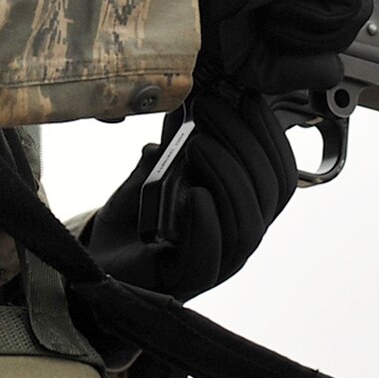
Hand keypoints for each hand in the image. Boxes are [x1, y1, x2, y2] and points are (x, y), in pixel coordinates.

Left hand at [87, 90, 297, 301]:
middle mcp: (239, 236)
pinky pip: (211, 257)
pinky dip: (207, 222)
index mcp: (244, 208)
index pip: (279, 174)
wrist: (99, 257)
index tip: (247, 96)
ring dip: (227, 176)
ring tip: (198, 144)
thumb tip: (191, 100)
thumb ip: (178, 142)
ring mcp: (218, 263)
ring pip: (248, 225)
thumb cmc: (135, 217)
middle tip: (210, 111)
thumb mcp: (159, 169)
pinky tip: (195, 194)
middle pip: (269, 195)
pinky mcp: (186, 282)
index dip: (269, 134)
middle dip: (244, 143)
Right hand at [176, 0, 370, 94]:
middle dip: (315, 41)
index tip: (277, 45)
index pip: (334, 20)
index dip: (314, 45)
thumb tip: (335, 70)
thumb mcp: (260, 63)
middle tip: (271, 31)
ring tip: (272, 18)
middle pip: (348, 18)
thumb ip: (302, 72)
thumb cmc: (209, 18)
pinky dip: (319, 19)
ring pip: (353, 11)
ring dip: (314, 31)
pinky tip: (281, 10)